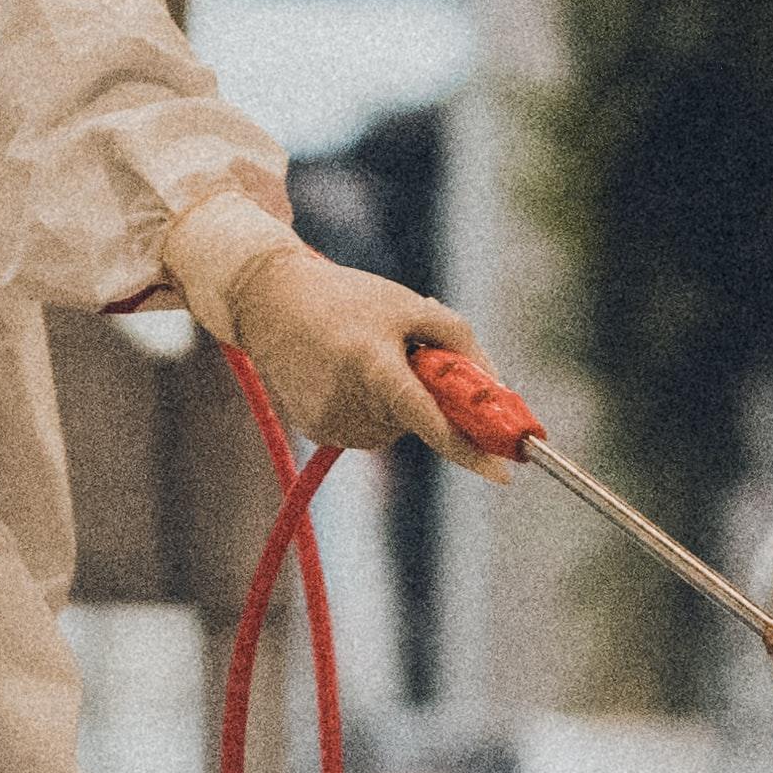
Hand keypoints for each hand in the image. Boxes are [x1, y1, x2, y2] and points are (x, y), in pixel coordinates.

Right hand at [235, 259, 520, 478]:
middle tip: (408, 356)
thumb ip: (461, 342)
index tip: (504, 473)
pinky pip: (369, 430)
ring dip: (396, 402)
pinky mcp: (316, 431)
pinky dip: (372, 407)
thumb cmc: (347, 298)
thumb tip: (495, 389)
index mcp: (371, 363)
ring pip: (395, 429)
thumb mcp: (409, 305)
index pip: (429, 418)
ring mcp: (329, 422)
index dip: (468, 448)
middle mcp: (348, 401)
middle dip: (428, 397)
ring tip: (363, 356)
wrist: (268, 302)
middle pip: (418, 421)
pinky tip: (344, 373)